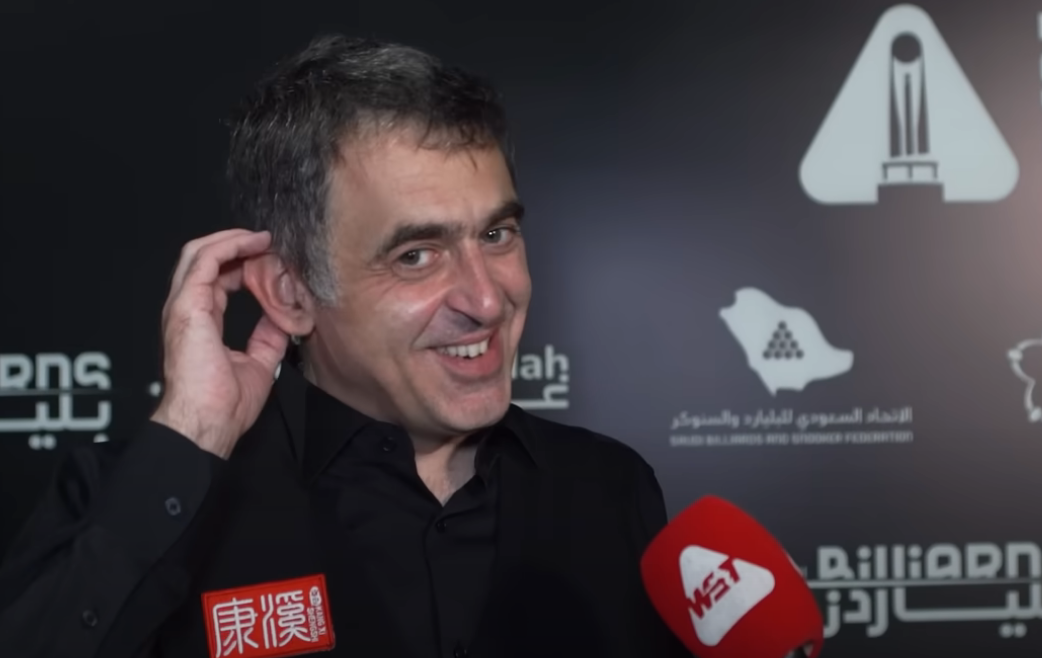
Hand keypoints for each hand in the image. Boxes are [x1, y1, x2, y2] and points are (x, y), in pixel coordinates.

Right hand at [150, 229, 288, 458]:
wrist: (208, 422)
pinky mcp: (187, 305)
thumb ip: (267, 336)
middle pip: (204, 259)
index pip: (217, 279)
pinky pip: (205, 260)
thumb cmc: (225, 404)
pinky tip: (253, 244)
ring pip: (200, 252)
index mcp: (200, 322)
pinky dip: (229, 246)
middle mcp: (187, 310)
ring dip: (233, 240)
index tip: (269, 259)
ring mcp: (183, 305)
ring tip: (262, 238)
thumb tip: (282, 319)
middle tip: (267, 242)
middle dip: (236, 244)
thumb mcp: (258, 362)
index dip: (242, 264)